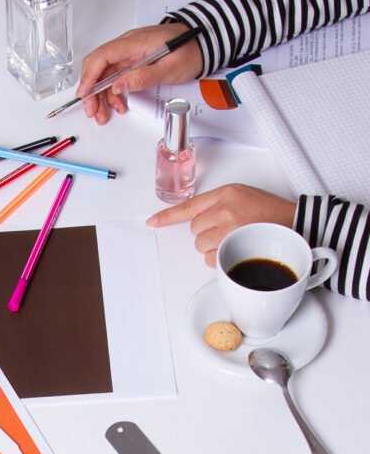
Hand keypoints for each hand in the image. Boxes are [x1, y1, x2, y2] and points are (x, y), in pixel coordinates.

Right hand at [78, 24, 203, 124]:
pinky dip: (111, 92)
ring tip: (103, 114)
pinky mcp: (131, 61)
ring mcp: (128, 53)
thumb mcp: (170, 68)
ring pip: (104, 74)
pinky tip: (117, 104)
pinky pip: (114, 76)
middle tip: (92, 111)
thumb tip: (118, 86)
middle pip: (97, 67)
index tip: (84, 94)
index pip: (102, 57)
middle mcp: (127, 46)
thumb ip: (143, 77)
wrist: (203, 42)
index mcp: (134, 42)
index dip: (89, 76)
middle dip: (91, 91)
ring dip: (100, 95)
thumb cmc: (190, 50)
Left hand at [147, 185, 296, 265]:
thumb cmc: (274, 213)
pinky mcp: (234, 246)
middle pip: (194, 230)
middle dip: (207, 234)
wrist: (300, 224)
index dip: (167, 216)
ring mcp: (229, 228)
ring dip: (213, 249)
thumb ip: (220, 205)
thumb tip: (200, 221)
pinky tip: (237, 251)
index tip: (153, 222)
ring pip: (201, 246)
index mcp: (226, 193)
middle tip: (228, 233)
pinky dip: (220, 260)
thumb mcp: (244, 197)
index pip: (189, 206)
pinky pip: (212, 259)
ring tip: (235, 242)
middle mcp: (225, 209)